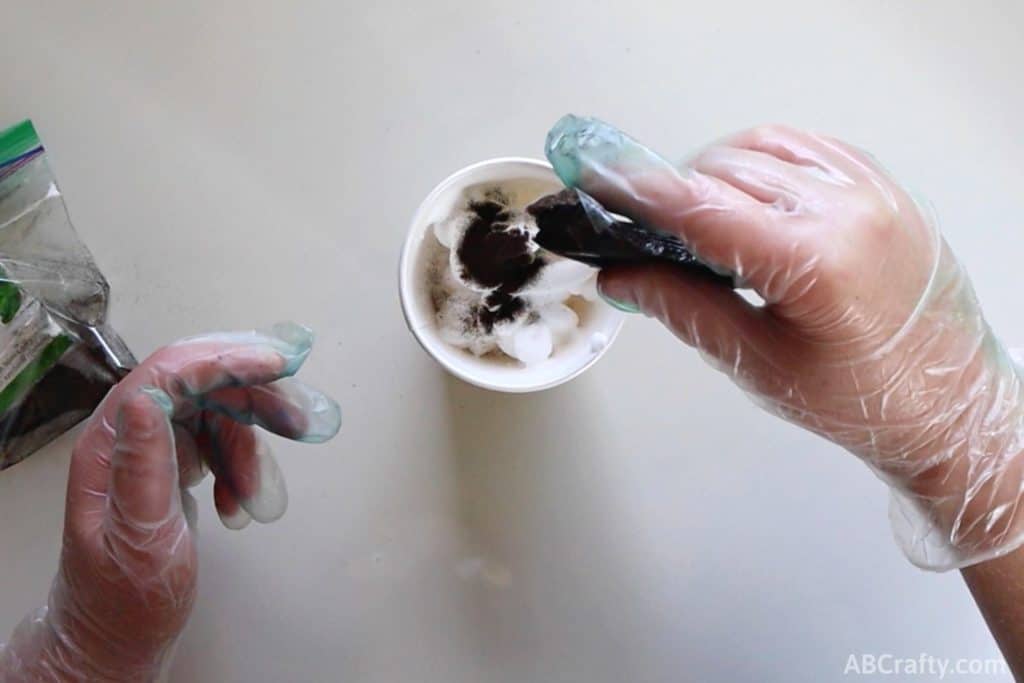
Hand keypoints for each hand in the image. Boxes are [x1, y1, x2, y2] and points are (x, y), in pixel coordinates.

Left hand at [0, 323, 340, 680]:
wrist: (119, 637)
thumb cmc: (120, 599)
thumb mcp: (138, 537)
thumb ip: (141, 466)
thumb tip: (144, 400)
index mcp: (110, 443)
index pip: (170, 373)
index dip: (225, 359)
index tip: (275, 363)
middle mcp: (130, 436)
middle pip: (203, 387)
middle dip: (254, 401)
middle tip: (298, 419)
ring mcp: (153, 450)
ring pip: (219, 418)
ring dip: (250, 449)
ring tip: (258, 492)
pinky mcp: (173, 467)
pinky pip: (222, 447)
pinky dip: (242, 470)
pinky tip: (241, 503)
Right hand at [546, 115, 1023, 570]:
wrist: (949, 408)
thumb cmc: (866, 401)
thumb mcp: (758, 364)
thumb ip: (683, 309)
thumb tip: (624, 277)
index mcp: (816, 262)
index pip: (702, 206)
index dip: (640, 192)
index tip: (601, 182)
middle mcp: (848, 212)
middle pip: (725, 170)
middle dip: (675, 194)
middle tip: (648, 233)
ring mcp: (872, 194)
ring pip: (762, 148)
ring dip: (717, 174)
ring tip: (702, 222)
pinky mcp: (885, 189)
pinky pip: (808, 146)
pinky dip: (765, 162)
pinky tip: (751, 197)